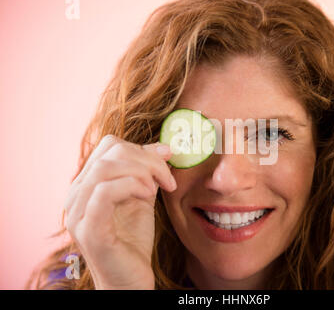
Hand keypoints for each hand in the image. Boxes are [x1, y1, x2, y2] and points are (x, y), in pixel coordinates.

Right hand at [64, 135, 176, 288]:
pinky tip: (148, 196)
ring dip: (141, 172)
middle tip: (168, 178)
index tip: (167, 160)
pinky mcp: (88, 230)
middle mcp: (76, 195)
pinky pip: (105, 192)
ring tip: (157, 189)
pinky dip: (131, 185)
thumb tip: (163, 146)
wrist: (130, 279)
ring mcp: (78, 212)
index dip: (142, 148)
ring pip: (105, 168)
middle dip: (147, 159)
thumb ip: (148, 172)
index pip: (110, 145)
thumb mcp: (143, 197)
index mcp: (87, 183)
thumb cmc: (133, 239)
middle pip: (109, 152)